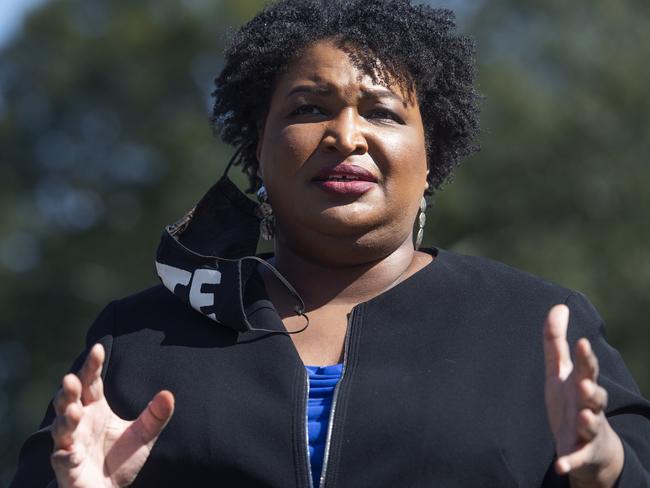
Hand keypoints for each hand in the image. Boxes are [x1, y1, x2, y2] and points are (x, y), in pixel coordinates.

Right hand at [50, 344, 174, 487]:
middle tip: (71, 378)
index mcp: (95, 409)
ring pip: (62, 427)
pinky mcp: (68, 466)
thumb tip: (168, 394)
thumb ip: (156, 416)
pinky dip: (64, 454)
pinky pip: (62, 459)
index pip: (91, 382)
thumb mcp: (143, 435)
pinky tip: (67, 452)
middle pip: (69, 400)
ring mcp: (71, 443)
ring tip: (74, 411)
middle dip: (69, 390)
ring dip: (66, 419)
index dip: (92, 366)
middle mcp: (80, 422)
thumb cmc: (119, 460)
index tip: (98, 348)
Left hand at [543, 304, 623, 487]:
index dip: (586, 357)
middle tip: (584, 383)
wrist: (588, 445)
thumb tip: (559, 306)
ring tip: (582, 417)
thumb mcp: (560, 371)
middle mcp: (590, 406)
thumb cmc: (572, 401)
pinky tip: (559, 464)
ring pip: (592, 425)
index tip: (582, 342)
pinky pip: (576, 457)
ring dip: (588, 421)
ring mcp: (588, 430)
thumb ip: (557, 341)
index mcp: (583, 384)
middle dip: (591, 389)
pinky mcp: (580, 452)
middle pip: (595, 396)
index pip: (587, 369)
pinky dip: (569, 461)